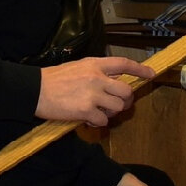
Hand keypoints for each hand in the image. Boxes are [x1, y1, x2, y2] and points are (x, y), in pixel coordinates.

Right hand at [36, 56, 153, 127]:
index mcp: (94, 64)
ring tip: (98, 111)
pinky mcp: (86, 111)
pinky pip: (103, 120)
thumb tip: (113, 81)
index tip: (151, 74)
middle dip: (126, 99)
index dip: (140, 69)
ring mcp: (93, 95)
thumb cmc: (53, 79)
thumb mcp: (77, 67)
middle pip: (126, 90)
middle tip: (119, 103)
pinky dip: (97, 122)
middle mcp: (97, 78)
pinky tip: (87, 119)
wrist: (35, 90)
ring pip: (118, 106)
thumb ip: (96, 72)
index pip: (123, 64)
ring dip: (111, 112)